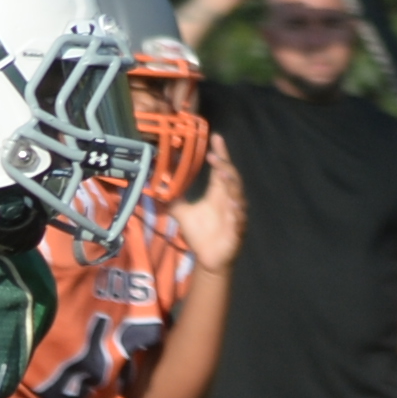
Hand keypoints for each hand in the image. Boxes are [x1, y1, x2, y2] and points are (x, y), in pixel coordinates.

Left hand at [174, 145, 244, 267]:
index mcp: (218, 194)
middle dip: (224, 166)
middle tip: (213, 155)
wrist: (208, 260)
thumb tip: (157, 186)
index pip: (221, 169)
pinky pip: (239, 220)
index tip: (216, 137)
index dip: (220, 154)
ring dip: (232, 185)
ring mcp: (235, 216)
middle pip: (231, 178)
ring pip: (238, 196)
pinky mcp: (237, 231)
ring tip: (223, 174)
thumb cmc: (200, 235)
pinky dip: (237, 212)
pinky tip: (233, 204)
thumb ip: (173, 199)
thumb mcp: (182, 213)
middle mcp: (229, 201)